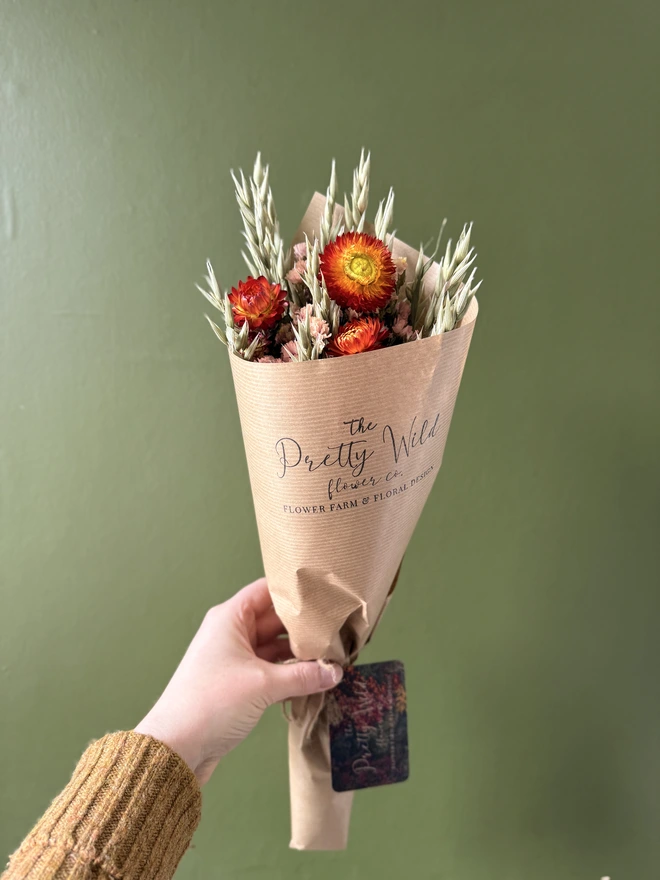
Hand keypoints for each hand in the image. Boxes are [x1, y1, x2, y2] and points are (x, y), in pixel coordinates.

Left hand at [135, 578, 341, 784]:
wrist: (176, 747)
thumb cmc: (211, 703)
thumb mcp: (263, 685)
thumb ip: (303, 675)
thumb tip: (334, 671)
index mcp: (231, 617)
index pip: (268, 590)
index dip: (295, 590)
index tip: (325, 593)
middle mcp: (232, 632)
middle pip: (275, 618)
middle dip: (304, 625)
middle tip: (337, 629)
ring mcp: (234, 658)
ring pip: (274, 644)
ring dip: (298, 651)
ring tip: (332, 653)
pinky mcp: (237, 682)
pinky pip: (269, 667)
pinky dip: (289, 670)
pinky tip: (313, 676)